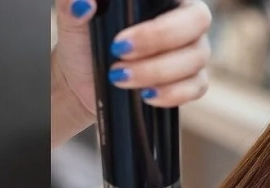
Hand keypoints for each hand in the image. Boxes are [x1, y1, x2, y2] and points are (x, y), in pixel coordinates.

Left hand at [53, 0, 211, 145]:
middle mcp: (185, 19)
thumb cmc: (84, 42)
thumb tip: (84, 3)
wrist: (82, 81)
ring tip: (120, 77)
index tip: (122, 36)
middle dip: (158, 39)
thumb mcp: (73, 21)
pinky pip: (197, 87)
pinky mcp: (191, 81)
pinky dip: (173, 94)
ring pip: (195, 57)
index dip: (159, 20)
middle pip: (197, 21)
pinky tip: (146, 96)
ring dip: (157, 71)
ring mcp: (192, 51)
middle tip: (118, 51)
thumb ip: (72, 4)